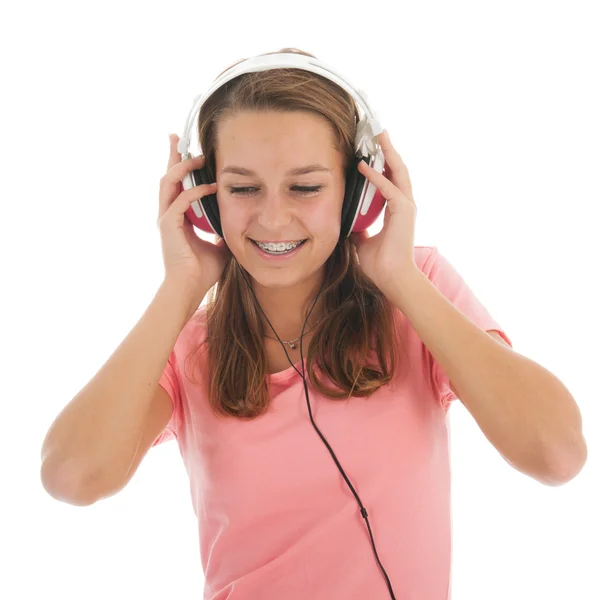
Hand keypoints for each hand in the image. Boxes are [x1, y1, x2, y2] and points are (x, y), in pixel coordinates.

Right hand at [158, 134, 231, 292]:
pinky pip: (181, 200)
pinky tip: (211, 186)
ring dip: (183, 167)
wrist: (189, 289)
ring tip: (198, 157)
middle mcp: (168, 215)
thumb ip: (224, 231)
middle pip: (167, 177)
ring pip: (169, 182)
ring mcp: (166, 219)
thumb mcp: (220, 245)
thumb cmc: (202, 272)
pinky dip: (195, 191)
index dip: (182, 169)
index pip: (178, 187)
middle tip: (177, 137)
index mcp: (177, 218)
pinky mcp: (168, 226)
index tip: (190, 153)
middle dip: (172, 156)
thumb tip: (239, 223)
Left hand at [351, 129, 418, 290]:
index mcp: (397, 210)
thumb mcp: (363, 241)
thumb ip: (358, 228)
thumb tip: (346, 222)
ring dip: (387, 153)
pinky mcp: (403, 211)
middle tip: (380, 133)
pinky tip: (362, 166)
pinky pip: (388, 188)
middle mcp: (405, 205)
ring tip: (379, 136)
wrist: (392, 278)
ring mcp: (406, 206)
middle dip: (389, 150)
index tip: (373, 152)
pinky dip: (375, 176)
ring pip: (398, 172)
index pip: (391, 180)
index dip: (383, 165)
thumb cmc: (381, 264)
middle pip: (397, 170)